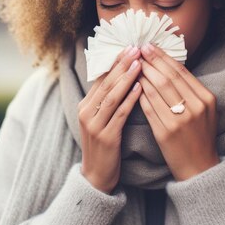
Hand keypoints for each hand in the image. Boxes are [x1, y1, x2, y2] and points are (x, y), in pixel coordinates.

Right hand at [78, 45, 142, 193]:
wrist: (96, 177)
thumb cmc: (104, 146)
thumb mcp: (101, 120)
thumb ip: (108, 100)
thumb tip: (123, 75)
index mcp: (85, 106)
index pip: (100, 78)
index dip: (115, 61)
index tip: (129, 47)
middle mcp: (86, 112)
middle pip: (106, 83)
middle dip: (122, 64)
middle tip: (136, 48)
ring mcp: (94, 125)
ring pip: (112, 95)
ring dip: (126, 77)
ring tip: (139, 63)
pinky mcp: (106, 137)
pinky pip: (119, 113)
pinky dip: (130, 99)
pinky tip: (140, 88)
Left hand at [137, 42, 219, 181]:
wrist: (200, 169)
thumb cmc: (199, 136)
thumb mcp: (204, 111)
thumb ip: (191, 90)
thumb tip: (167, 65)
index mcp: (206, 99)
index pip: (181, 72)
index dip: (163, 57)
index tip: (149, 46)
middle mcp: (195, 107)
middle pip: (168, 77)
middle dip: (151, 61)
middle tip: (138, 49)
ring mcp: (180, 120)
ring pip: (157, 90)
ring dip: (142, 74)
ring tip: (132, 64)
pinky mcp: (166, 132)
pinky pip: (149, 107)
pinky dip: (139, 94)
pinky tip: (132, 85)